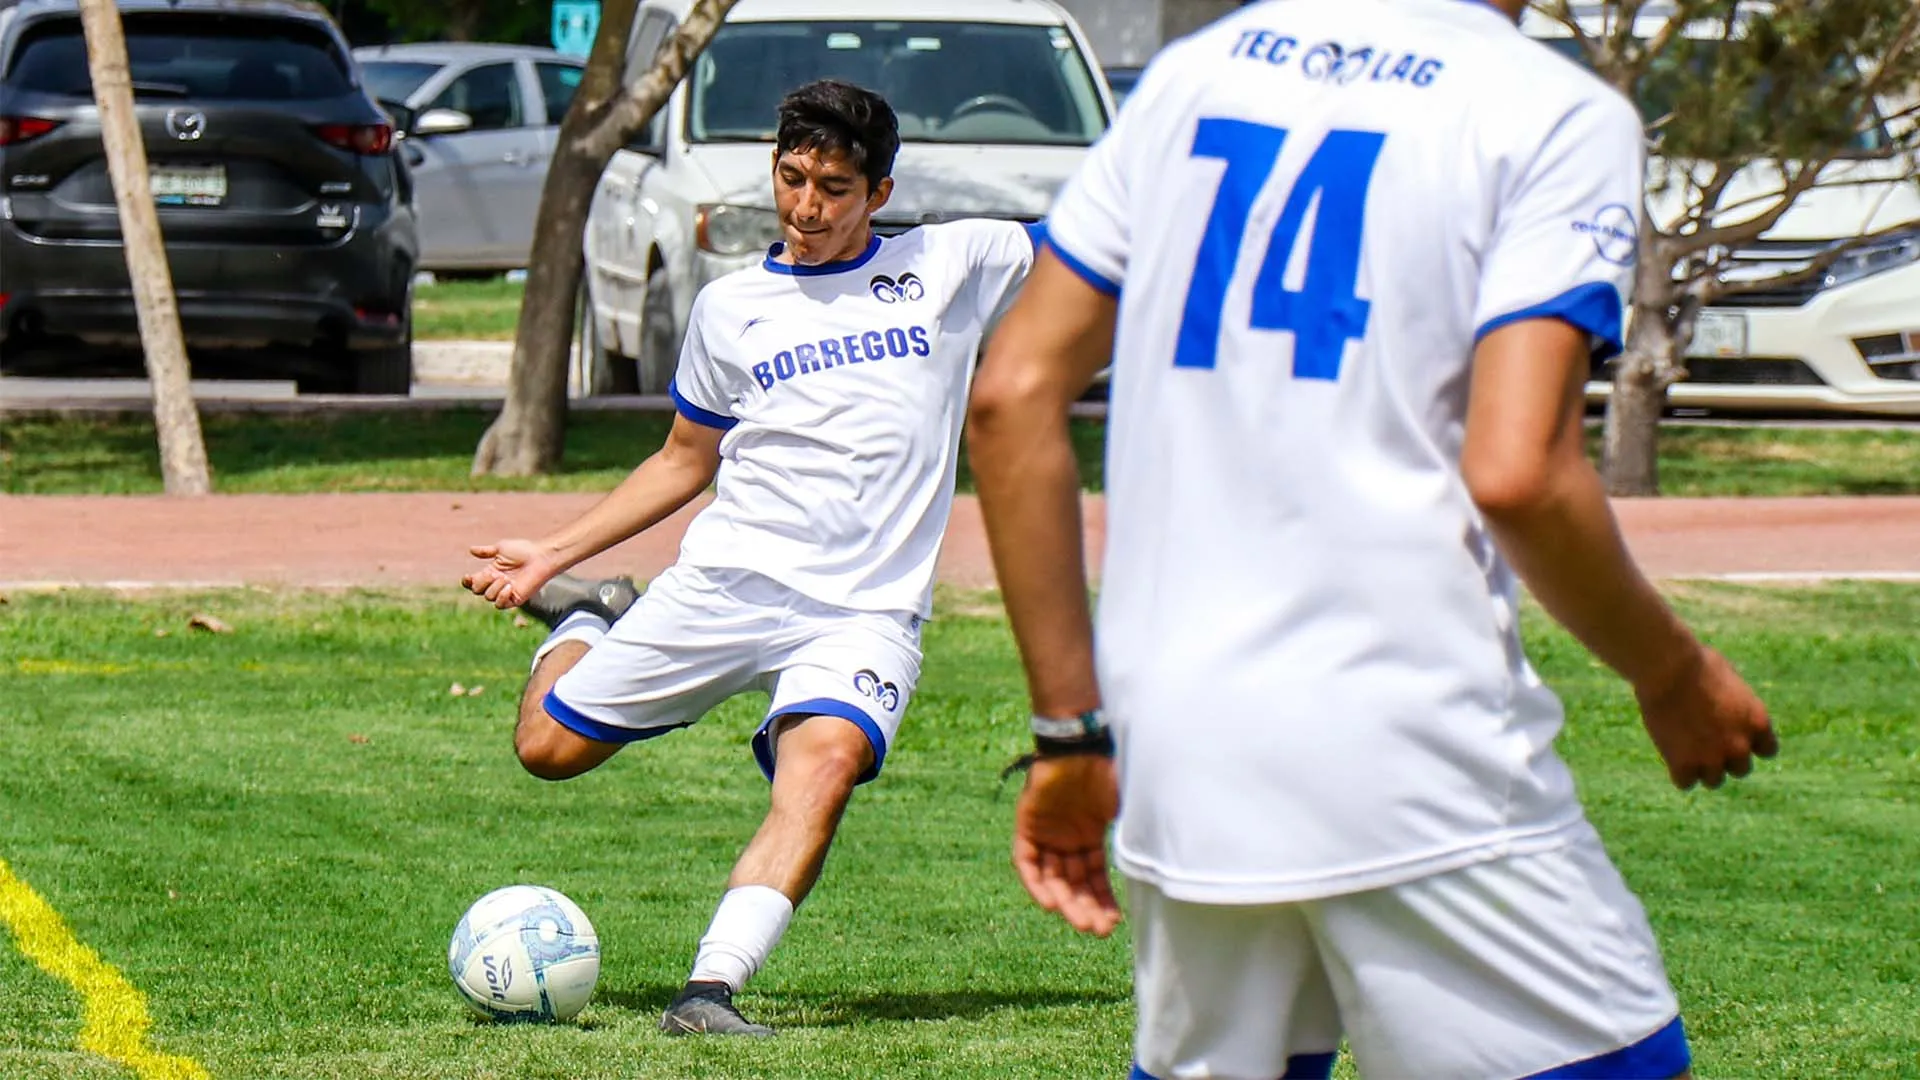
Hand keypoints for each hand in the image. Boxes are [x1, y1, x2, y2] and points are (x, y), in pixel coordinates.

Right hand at [462, 539, 560, 609]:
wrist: (540, 558)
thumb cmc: (524, 550)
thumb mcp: (501, 548)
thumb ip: (485, 551)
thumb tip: (470, 550)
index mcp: (490, 572)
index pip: (473, 582)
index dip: (467, 582)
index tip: (468, 576)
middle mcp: (496, 584)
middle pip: (477, 591)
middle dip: (482, 582)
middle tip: (495, 574)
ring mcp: (505, 592)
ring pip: (488, 597)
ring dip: (494, 588)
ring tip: (506, 579)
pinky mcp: (515, 599)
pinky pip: (500, 605)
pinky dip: (501, 597)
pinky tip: (509, 587)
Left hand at [1013, 754, 1120, 935]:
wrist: (1081, 745)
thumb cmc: (1108, 772)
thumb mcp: (1128, 810)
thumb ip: (1137, 836)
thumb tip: (1162, 865)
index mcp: (1090, 835)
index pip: (1094, 877)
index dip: (1103, 901)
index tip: (1113, 924)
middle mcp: (1067, 838)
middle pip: (1073, 883)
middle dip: (1085, 908)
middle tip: (1097, 931)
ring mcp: (1046, 833)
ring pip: (1051, 878)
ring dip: (1064, 902)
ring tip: (1079, 923)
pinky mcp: (1026, 826)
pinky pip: (1026, 862)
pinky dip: (1036, 884)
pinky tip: (1051, 904)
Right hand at [1635, 643, 1777, 790]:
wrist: (1668, 669)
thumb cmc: (1696, 663)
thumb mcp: (1729, 679)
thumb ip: (1735, 704)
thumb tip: (1727, 708)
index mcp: (1758, 723)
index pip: (1768, 751)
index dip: (1750, 744)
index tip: (1733, 737)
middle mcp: (1740, 746)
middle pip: (1740, 769)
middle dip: (1724, 757)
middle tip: (1703, 741)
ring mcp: (1711, 758)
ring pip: (1713, 780)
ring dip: (1701, 767)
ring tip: (1683, 746)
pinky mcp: (1683, 764)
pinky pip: (1685, 782)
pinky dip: (1678, 771)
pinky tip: (1670, 754)